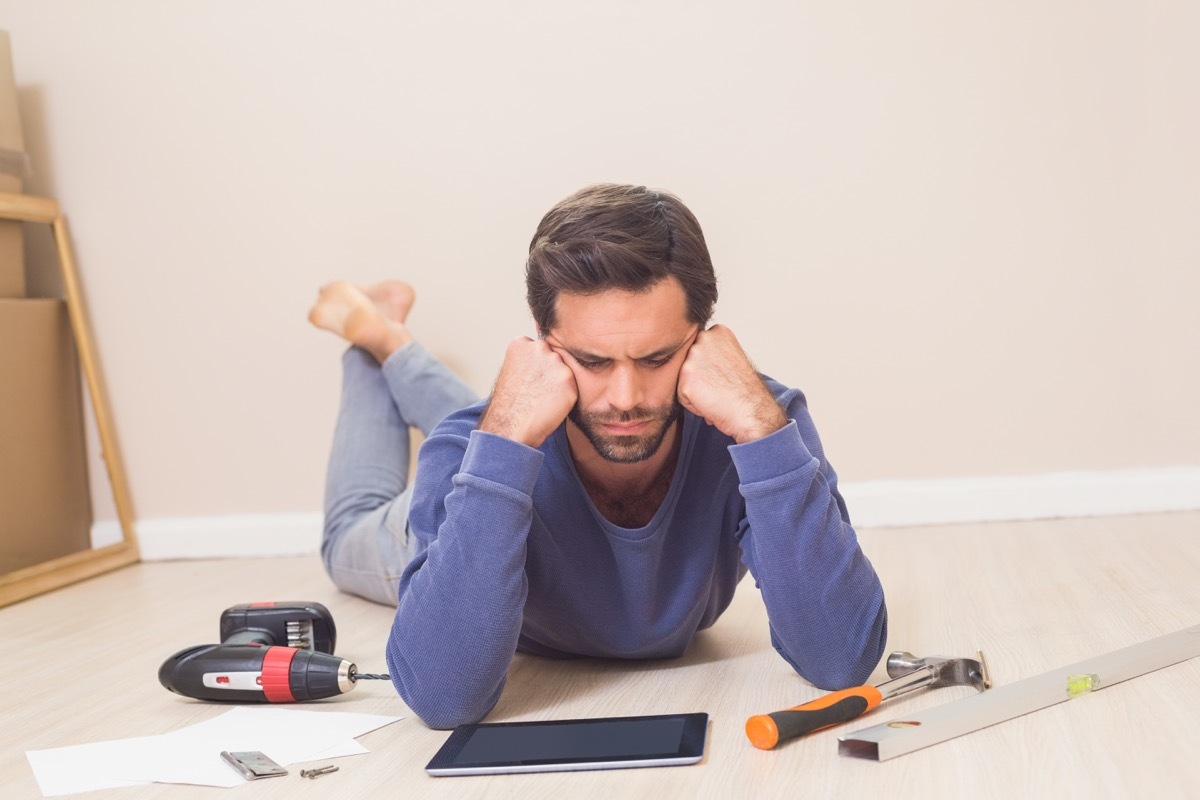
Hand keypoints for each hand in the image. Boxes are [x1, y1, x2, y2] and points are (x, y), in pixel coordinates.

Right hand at [479, 336, 577, 447]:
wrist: (508, 427)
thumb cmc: (509, 404)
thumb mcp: (512, 371)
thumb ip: (529, 359)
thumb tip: (546, 360)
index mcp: (521, 343)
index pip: (539, 350)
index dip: (536, 368)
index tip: (529, 381)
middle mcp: (539, 347)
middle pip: (554, 357)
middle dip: (550, 373)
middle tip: (537, 392)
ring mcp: (554, 361)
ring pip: (565, 372)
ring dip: (559, 385)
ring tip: (542, 399)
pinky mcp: (567, 378)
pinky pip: (573, 387)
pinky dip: (566, 398)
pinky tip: (550, 406)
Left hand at [677, 325, 787, 443]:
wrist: (751, 410)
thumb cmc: (745, 390)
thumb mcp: (732, 358)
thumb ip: (712, 352)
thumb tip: (695, 359)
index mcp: (717, 332)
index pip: (697, 348)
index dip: (708, 367)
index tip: (722, 374)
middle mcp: (704, 339)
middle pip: (687, 361)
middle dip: (699, 377)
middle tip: (719, 386)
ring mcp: (694, 357)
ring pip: (682, 378)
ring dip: (695, 390)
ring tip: (715, 394)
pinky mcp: (686, 376)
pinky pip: (681, 394)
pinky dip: (693, 403)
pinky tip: (710, 403)